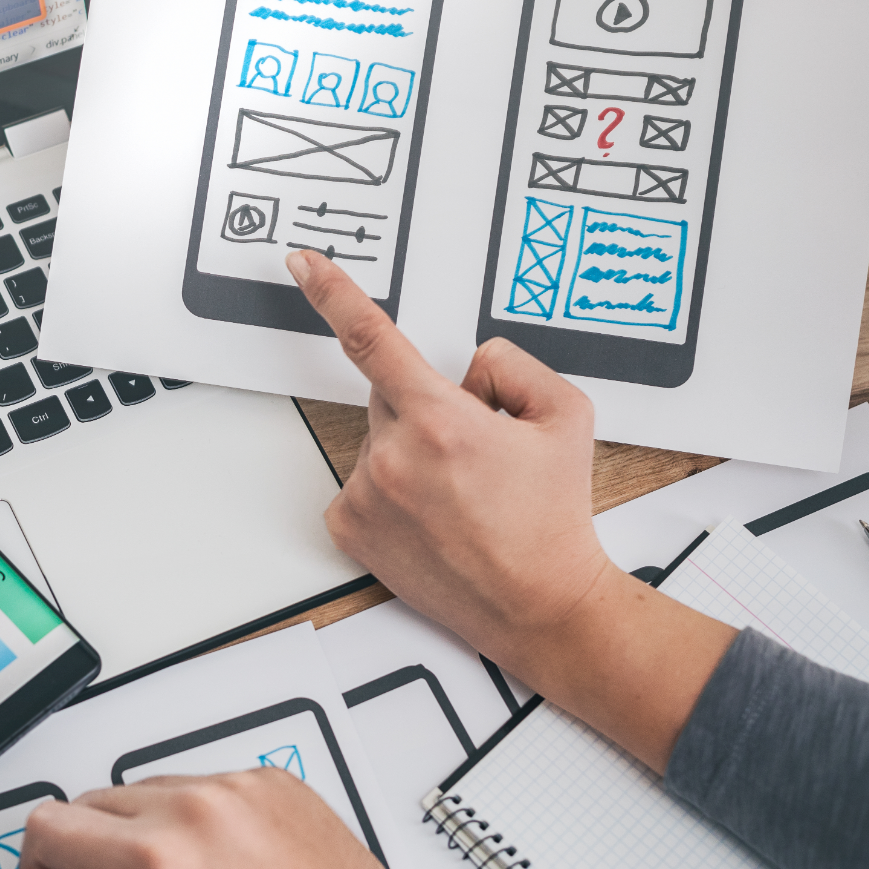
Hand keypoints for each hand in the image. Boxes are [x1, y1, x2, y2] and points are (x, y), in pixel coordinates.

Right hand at [17, 771, 389, 868]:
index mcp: (161, 859)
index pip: (48, 826)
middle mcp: (201, 809)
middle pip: (90, 801)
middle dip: (90, 852)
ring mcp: (242, 790)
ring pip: (147, 789)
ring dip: (144, 832)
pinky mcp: (276, 783)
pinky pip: (206, 783)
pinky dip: (200, 819)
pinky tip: (220, 864)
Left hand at [286, 249, 733, 769]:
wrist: (540, 604)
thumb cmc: (553, 520)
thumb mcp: (565, 415)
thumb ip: (513, 365)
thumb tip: (470, 367)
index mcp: (440, 419)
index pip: (371, 337)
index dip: (332, 292)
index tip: (303, 264)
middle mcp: (393, 456)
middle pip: (390, 396)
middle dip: (428, 408)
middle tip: (476, 455)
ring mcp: (366, 495)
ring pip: (379, 441)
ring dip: (411, 453)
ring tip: (462, 496)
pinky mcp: (350, 529)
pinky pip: (363, 483)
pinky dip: (392, 490)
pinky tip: (434, 515)